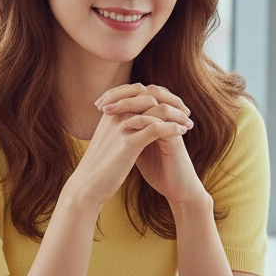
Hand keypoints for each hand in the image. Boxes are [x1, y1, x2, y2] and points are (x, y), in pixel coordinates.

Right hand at [64, 87, 188, 210]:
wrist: (87, 185)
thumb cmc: (99, 166)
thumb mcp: (108, 139)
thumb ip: (119, 126)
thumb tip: (134, 120)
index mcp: (111, 111)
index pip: (139, 90)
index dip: (159, 93)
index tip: (174, 104)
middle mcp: (116, 114)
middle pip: (150, 95)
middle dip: (172, 101)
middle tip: (186, 111)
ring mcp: (122, 127)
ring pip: (156, 109)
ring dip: (177, 115)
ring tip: (189, 123)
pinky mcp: (128, 143)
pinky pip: (156, 128)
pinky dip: (172, 128)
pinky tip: (182, 132)